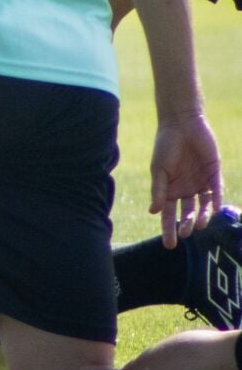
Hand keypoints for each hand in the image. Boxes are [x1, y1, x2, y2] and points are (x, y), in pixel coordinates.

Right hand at [151, 113, 222, 247]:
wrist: (181, 124)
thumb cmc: (165, 145)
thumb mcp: (158, 169)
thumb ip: (158, 190)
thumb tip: (153, 212)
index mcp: (170, 190)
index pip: (169, 214)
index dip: (169, 229)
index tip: (169, 245)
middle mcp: (186, 189)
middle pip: (188, 213)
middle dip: (187, 225)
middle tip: (187, 234)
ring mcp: (201, 182)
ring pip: (204, 205)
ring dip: (203, 216)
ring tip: (201, 224)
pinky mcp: (214, 173)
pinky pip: (216, 190)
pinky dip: (215, 200)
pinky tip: (213, 209)